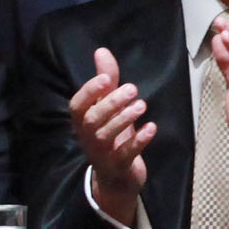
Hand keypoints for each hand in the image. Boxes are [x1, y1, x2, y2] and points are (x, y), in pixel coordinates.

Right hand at [70, 47, 158, 227]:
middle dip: (110, 103)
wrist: (116, 177)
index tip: (104, 79)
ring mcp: (102, 153)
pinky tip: (151, 128)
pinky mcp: (119, 165)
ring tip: (142, 105)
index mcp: (83, 121)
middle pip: (91, 120)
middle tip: (133, 89)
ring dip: (124, 119)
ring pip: (106, 136)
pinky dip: (138, 141)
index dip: (88, 92)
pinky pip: (125, 154)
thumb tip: (101, 50)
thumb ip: (106, 80)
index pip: (77, 105)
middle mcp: (88, 137)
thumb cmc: (111, 135)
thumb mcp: (108, 107)